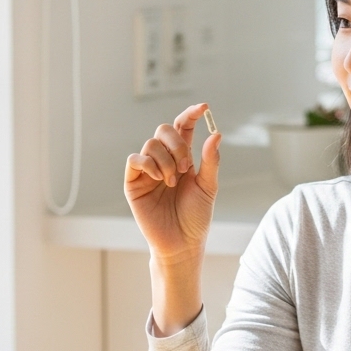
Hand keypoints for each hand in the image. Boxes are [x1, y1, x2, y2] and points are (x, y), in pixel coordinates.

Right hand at [125, 103, 221, 262]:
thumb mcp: (208, 187)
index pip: (184, 128)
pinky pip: (135, 159)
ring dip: (166, 160)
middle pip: (164, 130)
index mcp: (183, 159)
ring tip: (172, 182)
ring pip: (151, 144)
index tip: (204, 108)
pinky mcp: (133, 182)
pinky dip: (148, 163)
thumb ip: (211, 161)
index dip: (191, 114)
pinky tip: (159, 178)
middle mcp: (164, 160)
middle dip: (178, 144)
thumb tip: (216, 134)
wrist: (182, 243)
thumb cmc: (195, 218)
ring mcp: (147, 171)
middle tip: (186, 167)